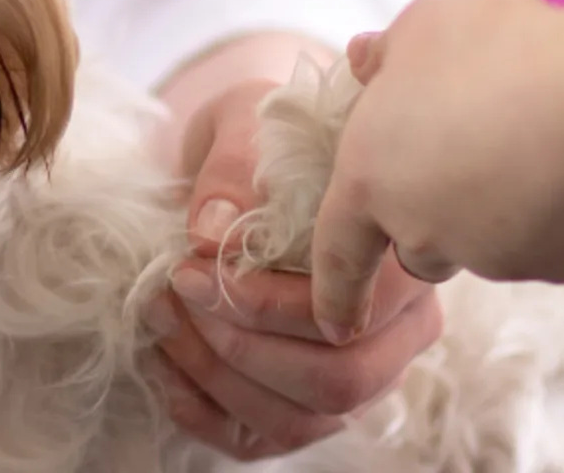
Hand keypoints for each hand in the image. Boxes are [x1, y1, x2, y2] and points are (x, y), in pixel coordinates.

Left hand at [148, 81, 442, 457]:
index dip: (273, 301)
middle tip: (176, 290)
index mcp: (406, 261)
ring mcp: (359, 380)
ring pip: (300, 419)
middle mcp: (399, 332)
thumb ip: (238, 164)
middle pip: (340, 380)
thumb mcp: (247, 124)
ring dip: (214, 375)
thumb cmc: (261, 145)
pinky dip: (199, 410)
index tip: (195, 263)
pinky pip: (259, 440)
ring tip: (157, 315)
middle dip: (241, 344)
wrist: (244, 171)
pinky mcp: (306, 409)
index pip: (365, 307)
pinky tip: (159, 362)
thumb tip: (214, 231)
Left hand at [304, 0, 563, 337]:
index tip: (333, 328)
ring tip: (533, 148)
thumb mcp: (425, 23)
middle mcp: (423, 231)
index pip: (337, 251)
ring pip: (483, 248)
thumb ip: (389, 51)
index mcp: (371, 178)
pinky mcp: (557, 266)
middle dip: (432, 221)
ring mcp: (492, 256)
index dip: (334, 291)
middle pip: (415, 247)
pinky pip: (549, 247)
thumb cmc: (500, 50)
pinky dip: (558, 216)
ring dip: (494, 215)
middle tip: (469, 160)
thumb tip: (367, 59)